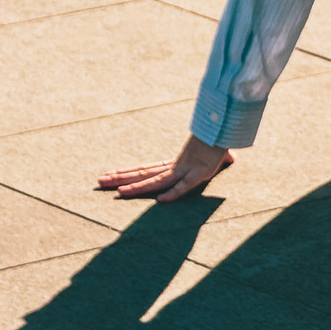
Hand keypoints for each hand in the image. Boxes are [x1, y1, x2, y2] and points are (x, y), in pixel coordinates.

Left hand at [97, 134, 232, 201]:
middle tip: (99, 181)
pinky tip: (160, 199)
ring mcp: (185, 170)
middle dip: (120, 178)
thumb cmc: (218, 142)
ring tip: (119, 192)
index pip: (144, 169)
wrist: (229, 130)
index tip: (108, 174)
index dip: (126, 173)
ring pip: (158, 180)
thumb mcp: (213, 158)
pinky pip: (185, 185)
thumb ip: (220, 159)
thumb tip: (232, 158)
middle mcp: (174, 167)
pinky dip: (174, 192)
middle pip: (143, 173)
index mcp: (172, 164)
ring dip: (138, 187)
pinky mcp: (200, 173)